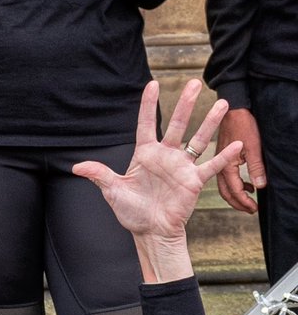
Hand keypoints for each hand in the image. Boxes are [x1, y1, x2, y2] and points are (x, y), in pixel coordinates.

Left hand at [72, 80, 241, 281]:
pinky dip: (223, 157)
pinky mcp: (193, 181)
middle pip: (178, 124)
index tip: (152, 84)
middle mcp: (165, 156)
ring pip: (198, 139)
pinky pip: (210, 166)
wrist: (150, 231)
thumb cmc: (132, 211)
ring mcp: (181, 167)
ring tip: (223, 102)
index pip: (147, 124)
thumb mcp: (113, 191)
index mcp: (145, 154)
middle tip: (195, 83)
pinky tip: (236, 145)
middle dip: (185, 104)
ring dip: (209, 122)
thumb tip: (77, 167)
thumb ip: (99, 175)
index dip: (149, 105)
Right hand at [214, 107, 264, 213]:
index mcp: (226, 167)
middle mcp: (220, 168)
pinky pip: (226, 178)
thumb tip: (260, 187)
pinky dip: (236, 184)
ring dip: (237, 195)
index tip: (254, 209)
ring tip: (249, 199)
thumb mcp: (254, 146)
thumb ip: (256, 167)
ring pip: (225, 187)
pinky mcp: (221, 158)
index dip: (245, 202)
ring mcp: (219, 163)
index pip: (235, 191)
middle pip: (227, 193)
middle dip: (238, 203)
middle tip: (250, 210)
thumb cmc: (243, 124)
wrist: (234, 109)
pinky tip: (247, 183)